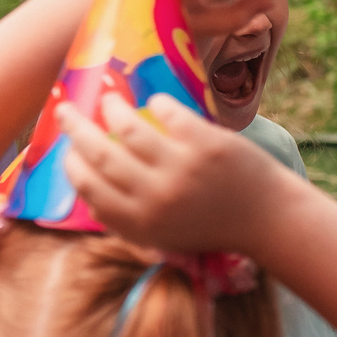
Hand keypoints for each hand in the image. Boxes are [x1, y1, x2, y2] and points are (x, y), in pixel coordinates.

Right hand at [57, 89, 291, 255]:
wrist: (269, 220)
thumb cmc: (213, 226)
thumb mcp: (163, 235)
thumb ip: (128, 219)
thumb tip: (89, 192)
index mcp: (140, 223)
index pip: (87, 188)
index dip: (72, 164)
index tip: (68, 149)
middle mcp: (155, 197)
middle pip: (99, 153)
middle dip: (76, 128)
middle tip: (67, 111)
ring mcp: (180, 168)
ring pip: (128, 127)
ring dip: (113, 108)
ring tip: (109, 101)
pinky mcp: (206, 144)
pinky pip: (168, 113)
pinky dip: (158, 104)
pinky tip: (156, 103)